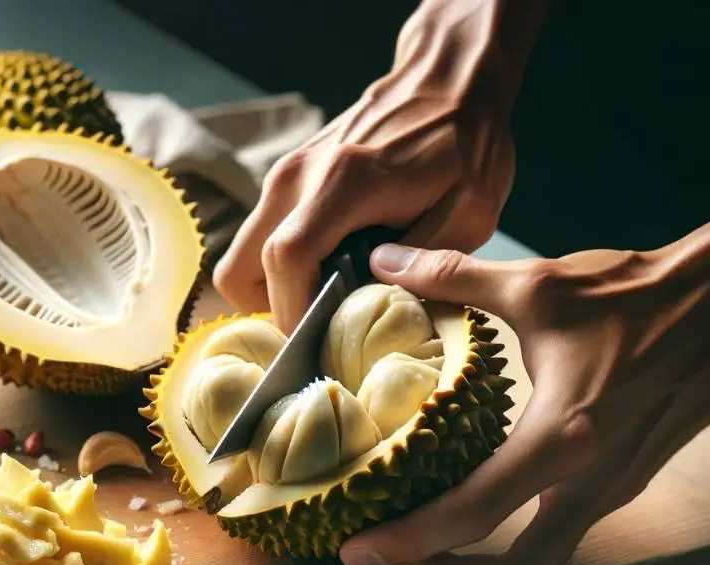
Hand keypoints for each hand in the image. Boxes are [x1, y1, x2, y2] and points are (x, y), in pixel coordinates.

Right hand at [212, 0, 545, 332]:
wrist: (445, 81)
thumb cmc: (465, 144)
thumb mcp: (471, 211)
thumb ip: (424, 263)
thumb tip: (376, 302)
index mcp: (343, 183)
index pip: (285, 259)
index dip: (293, 311)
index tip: (319, 338)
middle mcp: (297, 177)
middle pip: (238, 268)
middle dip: (269, 310)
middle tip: (318, 324)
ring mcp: (284, 175)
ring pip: (243, 256)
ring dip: (273, 288)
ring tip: (326, 297)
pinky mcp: (285, 178)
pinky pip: (261, 237)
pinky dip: (281, 265)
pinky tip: (328, 267)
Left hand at [338, 204, 709, 564]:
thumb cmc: (636, 294)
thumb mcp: (536, 284)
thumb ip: (450, 277)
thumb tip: (382, 261)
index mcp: (564, 434)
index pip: (477, 512)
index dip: (411, 541)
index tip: (361, 551)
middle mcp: (593, 477)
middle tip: (391, 556)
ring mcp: (615, 486)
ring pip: (546, 559)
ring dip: (481, 563)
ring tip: (422, 535)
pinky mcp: (626, 479)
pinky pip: (563, 531)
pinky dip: (513, 534)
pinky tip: (475, 498)